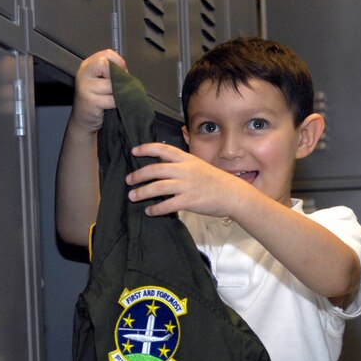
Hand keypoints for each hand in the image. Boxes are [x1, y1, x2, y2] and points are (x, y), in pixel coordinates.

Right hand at [70, 49, 126, 133]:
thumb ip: (110, 72)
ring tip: (115, 98)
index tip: (122, 74)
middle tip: (119, 86)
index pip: (107, 54)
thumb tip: (126, 73)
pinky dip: (116, 103)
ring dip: (118, 92)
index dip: (119, 63)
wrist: (83, 120)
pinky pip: (112, 100)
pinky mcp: (91, 101)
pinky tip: (113, 106)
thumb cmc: (96, 99)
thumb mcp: (100, 81)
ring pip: (111, 84)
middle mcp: (84, 73)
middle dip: (117, 76)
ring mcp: (85, 87)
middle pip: (106, 65)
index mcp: (87, 65)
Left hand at [126, 142, 246, 217]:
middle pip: (155, 169)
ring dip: (142, 192)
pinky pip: (167, 205)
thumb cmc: (214, 181)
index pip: (162, 149)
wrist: (232, 194)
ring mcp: (186, 185)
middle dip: (138, 175)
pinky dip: (156, 208)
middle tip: (129, 180)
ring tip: (132, 196)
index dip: (146, 149)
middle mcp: (184, 170)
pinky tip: (149, 211)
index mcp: (186, 159)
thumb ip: (181, 165)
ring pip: (157, 187)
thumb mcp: (198, 166)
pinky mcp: (189, 201)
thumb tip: (162, 168)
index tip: (134, 151)